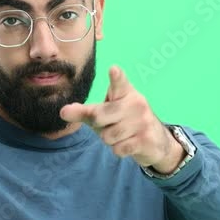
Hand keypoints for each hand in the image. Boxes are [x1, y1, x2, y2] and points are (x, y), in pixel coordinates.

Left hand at [60, 65, 182, 170]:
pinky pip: (118, 148)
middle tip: (111, 124)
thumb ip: (84, 112)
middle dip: (99, 125)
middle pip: (99, 115)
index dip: (116, 77)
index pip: (119, 83)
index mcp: (125, 92)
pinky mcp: (146, 139)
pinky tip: (129, 144)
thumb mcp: (104, 115)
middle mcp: (136, 103)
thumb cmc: (124, 123)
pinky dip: (119, 150)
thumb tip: (63, 111)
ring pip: (108, 136)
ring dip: (110, 140)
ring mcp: (143, 121)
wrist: (156, 141)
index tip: (113, 69)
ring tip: (122, 135)